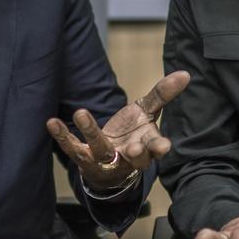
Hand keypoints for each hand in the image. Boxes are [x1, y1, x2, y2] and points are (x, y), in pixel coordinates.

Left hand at [46, 70, 189, 189]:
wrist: (109, 165)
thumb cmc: (133, 135)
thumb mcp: (147, 113)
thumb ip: (163, 94)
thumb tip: (186, 73)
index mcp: (146, 146)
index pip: (156, 148)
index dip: (159, 148)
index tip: (164, 147)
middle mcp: (127, 156)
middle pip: (133, 158)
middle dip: (134, 154)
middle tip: (132, 148)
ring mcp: (104, 159)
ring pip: (99, 149)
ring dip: (91, 132)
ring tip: (81, 112)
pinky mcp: (83, 158)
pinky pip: (72, 148)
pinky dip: (62, 136)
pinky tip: (52, 122)